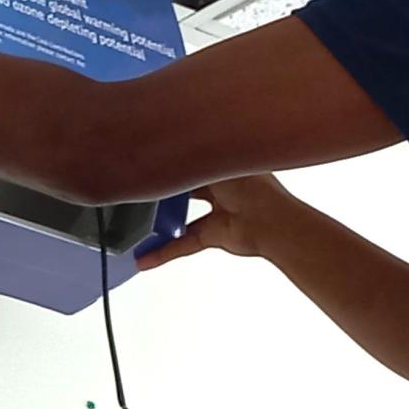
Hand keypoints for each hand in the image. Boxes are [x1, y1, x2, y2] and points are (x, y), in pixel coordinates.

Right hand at [136, 174, 295, 270]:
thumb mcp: (213, 162)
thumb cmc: (253, 186)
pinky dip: (165, 252)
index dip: (173, 160)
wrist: (272, 222)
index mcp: (223, 164)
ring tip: (136, 223)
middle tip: (138, 189)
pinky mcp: (213, 236)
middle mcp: (220, 189)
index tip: (150, 159)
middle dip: (164, 190)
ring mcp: (216, 214)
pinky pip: (184, 244)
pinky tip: (146, 259)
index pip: (192, 160)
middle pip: (184, 189)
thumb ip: (187, 159)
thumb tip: (166, 150)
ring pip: (181, 219)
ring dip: (160, 223)